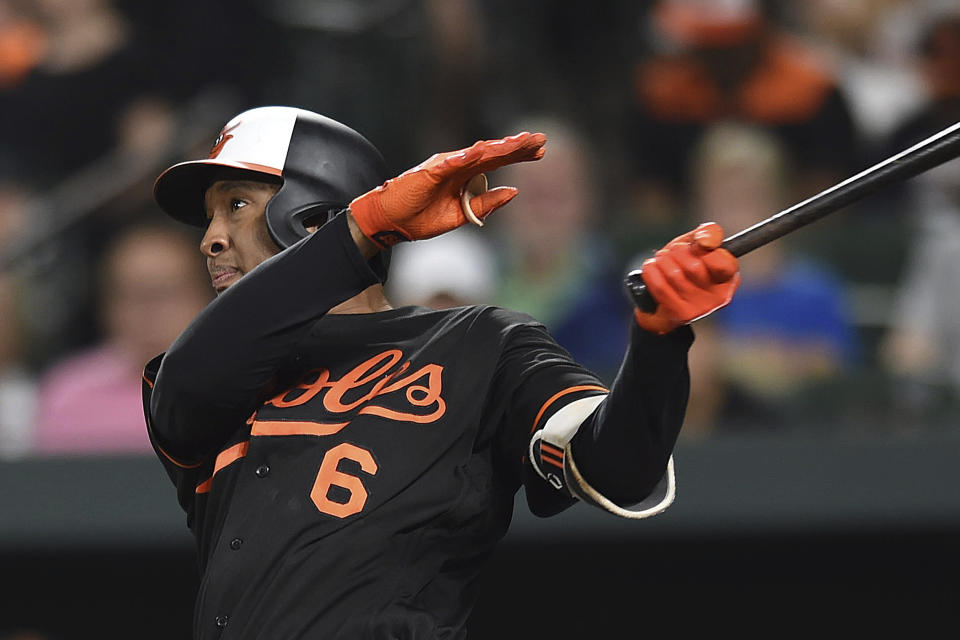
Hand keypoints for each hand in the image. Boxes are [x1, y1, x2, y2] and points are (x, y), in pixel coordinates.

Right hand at [349, 132, 546, 247]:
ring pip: (476, 154)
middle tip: (541, 139)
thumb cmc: (420, 217)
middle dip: (517, 146)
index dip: (518, 155)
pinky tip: (482, 150)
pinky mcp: (428, 172)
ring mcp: (443, 167)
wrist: (390, 222)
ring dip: (498, 147)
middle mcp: (456, 166)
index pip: (496, 162)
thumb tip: (513, 191)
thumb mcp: (461, 215)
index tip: (542, 152)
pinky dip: (465, 157)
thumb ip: (485, 203)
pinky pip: (450, 163)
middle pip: (491, 153)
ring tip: (519, 142)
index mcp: (464, 176)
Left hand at [634, 222, 739, 334]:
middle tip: (672, 252)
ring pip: (674, 275)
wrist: (661, 300)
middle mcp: (719, 296)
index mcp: (729, 277)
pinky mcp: (681, 314)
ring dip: (662, 260)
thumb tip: (706, 241)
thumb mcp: (696, 243)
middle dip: (677, 252)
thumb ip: (709, 233)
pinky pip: (660, 287)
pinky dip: (651, 271)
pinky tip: (651, 268)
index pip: (723, 262)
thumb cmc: (683, 265)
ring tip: (661, 260)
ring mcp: (701, 308)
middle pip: (694, 267)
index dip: (703, 249)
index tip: (695, 245)